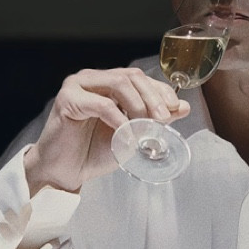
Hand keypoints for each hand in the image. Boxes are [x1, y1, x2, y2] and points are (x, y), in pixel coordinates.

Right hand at [24, 68, 189, 194]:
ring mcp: (78, 85)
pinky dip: (119, 118)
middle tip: (164, 118)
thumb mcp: (132, 133)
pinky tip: (125, 134)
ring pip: (118, 83)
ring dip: (137, 105)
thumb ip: (154, 118)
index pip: (140, 77)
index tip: (175, 109)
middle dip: (152, 97)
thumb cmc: (94, 151)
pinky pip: (101, 104)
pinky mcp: (67, 100)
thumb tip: (184, 106)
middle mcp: (93, 78)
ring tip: (144, 126)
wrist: (64, 172)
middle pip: (131, 76)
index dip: (160, 91)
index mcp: (107, 82)